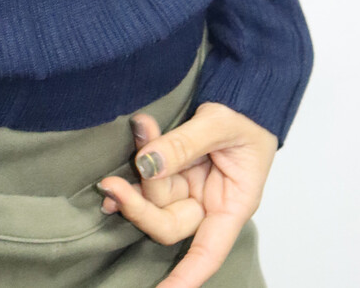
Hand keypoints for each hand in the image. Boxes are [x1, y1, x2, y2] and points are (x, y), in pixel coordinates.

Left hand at [95, 101, 277, 287]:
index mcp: (232, 205)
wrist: (242, 90)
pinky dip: (138, 157)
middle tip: (113, 184)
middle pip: (167, 222)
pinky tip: (132, 137)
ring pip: (153, 194)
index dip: (185, 276)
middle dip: (139, 206)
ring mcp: (187, 185)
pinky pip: (148, 171)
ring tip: (139, 127)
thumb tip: (146, 162)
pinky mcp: (171, 168)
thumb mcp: (221, 125)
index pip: (207, 251)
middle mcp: (206, 202)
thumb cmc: (246, 116)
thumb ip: (183, 144)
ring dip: (139, 167)